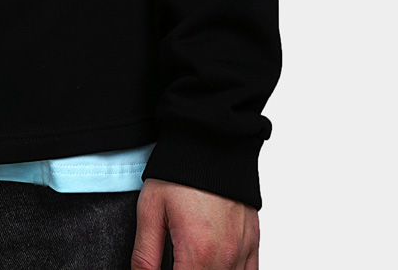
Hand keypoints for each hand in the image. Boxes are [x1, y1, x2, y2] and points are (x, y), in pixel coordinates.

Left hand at [131, 178, 259, 269]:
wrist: (210, 140)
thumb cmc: (179, 173)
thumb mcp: (150, 210)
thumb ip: (145, 255)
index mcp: (197, 253)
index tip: (163, 266)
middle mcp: (225, 257)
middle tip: (175, 258)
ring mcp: (242, 251)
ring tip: (190, 258)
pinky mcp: (252, 241)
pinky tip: (214, 263)